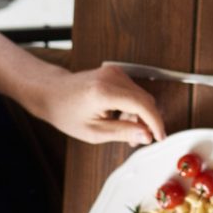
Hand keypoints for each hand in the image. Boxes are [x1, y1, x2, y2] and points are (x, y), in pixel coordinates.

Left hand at [31, 64, 168, 146]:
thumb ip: (123, 132)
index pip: (142, 105)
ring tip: (126, 131)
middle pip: (145, 99)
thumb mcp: (93, 132)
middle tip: (141, 139)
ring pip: (141, 96)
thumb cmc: (66, 112)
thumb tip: (147, 136)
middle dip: (147, 121)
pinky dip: (133, 106)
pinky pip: (134, 91)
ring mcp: (115, 72)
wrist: (52, 93)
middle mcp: (112, 77)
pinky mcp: (115, 72)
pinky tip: (121, 117)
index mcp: (104, 92)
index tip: (160, 137)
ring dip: (140, 114)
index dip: (155, 122)